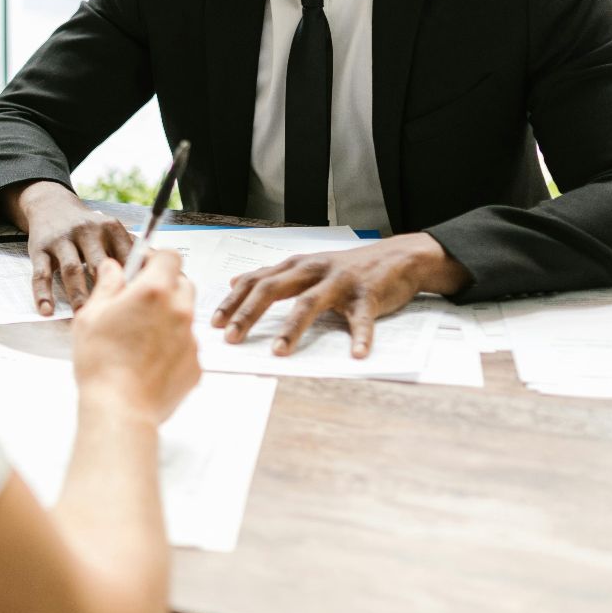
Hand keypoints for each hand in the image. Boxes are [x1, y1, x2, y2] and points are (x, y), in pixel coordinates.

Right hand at [1, 180, 133, 314]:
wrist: (51, 205)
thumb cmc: (88, 228)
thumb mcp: (110, 231)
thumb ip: (129, 253)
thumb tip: (156, 279)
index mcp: (110, 228)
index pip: (126, 256)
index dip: (133, 280)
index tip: (140, 303)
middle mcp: (87, 230)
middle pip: (100, 263)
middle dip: (108, 290)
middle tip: (115, 317)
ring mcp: (62, 239)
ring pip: (72, 270)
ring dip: (78, 295)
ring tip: (82, 316)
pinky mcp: (39, 248)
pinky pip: (41, 274)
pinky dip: (43, 294)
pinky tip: (46, 310)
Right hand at [70, 251, 200, 424]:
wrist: (120, 409)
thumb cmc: (101, 364)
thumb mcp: (91, 316)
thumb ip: (106, 286)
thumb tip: (112, 269)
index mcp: (154, 291)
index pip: (170, 256)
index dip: (155, 259)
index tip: (142, 269)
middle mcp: (179, 310)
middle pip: (183, 284)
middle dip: (165, 287)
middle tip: (139, 303)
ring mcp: (191, 339)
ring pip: (185, 316)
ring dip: (168, 318)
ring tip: (140, 339)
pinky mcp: (195, 365)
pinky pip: (187, 346)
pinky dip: (172, 348)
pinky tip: (148, 361)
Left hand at [209, 233, 471, 358]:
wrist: (399, 257)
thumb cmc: (347, 267)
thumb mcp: (305, 265)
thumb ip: (271, 274)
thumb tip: (234, 281)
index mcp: (295, 265)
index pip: (255, 281)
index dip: (232, 302)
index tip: (212, 323)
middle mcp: (313, 270)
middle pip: (273, 289)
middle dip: (248, 313)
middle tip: (231, 338)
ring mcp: (340, 282)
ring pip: (310, 304)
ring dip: (292, 329)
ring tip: (279, 352)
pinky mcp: (368, 295)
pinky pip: (362, 319)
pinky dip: (360, 337)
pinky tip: (357, 355)